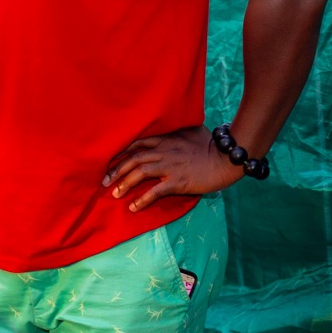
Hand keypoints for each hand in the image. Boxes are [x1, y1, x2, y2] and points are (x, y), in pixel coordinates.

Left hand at [102, 126, 235, 211]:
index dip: (120, 152)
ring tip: (115, 194)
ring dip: (125, 184)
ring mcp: (169, 166)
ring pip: (140, 173)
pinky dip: (142, 199)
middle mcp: (163, 151)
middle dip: (116, 169)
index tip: (109, 160)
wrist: (226, 158)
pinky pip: (155, 191)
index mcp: (165, 139)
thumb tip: (173, 125)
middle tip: (104, 181)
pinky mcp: (178, 181)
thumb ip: (177, 129)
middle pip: (133, 158)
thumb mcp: (191, 130)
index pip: (136, 143)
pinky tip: (134, 207)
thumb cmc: (211, 144)